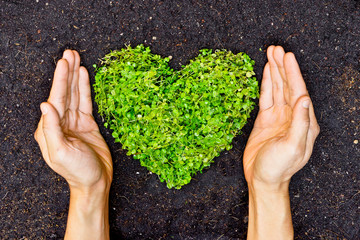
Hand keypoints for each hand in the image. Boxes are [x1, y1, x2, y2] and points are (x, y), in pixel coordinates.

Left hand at [34, 50, 112, 192]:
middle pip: (64, 92)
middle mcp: (60, 122)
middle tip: (70, 52)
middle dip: (66, 72)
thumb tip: (44, 104)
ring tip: (76, 58)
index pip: (55, 99)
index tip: (64, 62)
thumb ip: (51, 128)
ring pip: (74, 94)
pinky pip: (85, 102)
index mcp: (49, 129)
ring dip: (74, 76)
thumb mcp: (61, 152)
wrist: (95, 181)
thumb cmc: (77, 170)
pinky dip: (84, 88)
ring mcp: (74, 121)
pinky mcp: (87, 123)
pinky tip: (84, 75)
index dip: (60, 80)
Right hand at [243, 46, 319, 187]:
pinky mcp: (265, 119)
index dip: (293, 73)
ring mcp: (279, 116)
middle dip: (282, 66)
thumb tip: (305, 98)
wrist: (262, 179)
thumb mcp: (292, 147)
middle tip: (275, 48)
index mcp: (304, 122)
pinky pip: (266, 97)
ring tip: (270, 53)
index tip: (287, 56)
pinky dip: (267, 83)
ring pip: (277, 88)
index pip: (299, 91)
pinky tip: (266, 72)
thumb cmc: (279, 168)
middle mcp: (293, 116)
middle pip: (288, 86)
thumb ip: (300, 123)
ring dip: (274, 70)